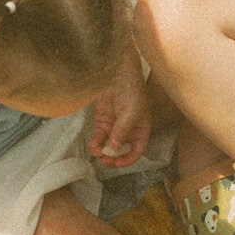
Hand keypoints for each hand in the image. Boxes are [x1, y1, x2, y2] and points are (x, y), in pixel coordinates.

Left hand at [90, 47, 151, 168]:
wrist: (117, 71)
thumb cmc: (131, 88)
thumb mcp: (131, 110)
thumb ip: (123, 130)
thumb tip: (114, 148)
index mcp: (141, 129)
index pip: (137, 150)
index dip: (128, 159)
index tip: (118, 163)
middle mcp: (128, 130)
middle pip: (121, 150)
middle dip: (113, 157)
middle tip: (105, 160)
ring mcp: (115, 126)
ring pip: (109, 145)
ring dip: (103, 151)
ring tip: (97, 153)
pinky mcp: (103, 121)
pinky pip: (99, 136)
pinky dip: (96, 142)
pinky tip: (93, 144)